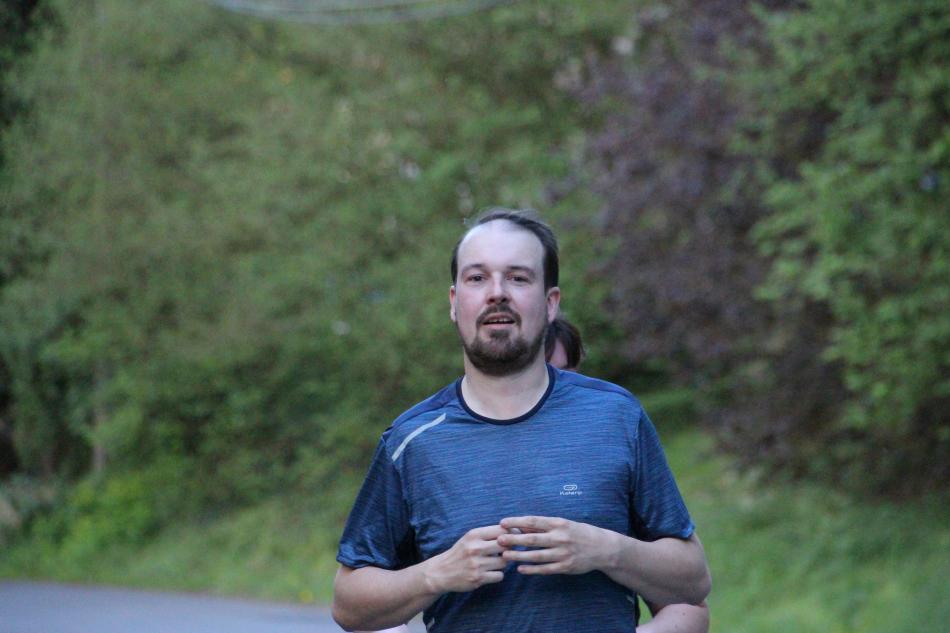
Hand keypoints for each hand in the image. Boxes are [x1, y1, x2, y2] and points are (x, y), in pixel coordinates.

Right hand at [422, 525, 507, 592]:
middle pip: (506, 545)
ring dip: (503, 563)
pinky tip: (489, 573)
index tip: (513, 537)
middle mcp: (475, 548)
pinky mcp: (478, 578)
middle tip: (505, 551)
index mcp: (474, 534)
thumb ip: (489, 534)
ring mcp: (477, 564)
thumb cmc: (460, 553)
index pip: (501, 530)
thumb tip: (514, 532)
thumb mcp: (470, 538)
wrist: (441, 572)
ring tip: (494, 562)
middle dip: (508, 548)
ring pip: (504, 562)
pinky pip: (500, 575)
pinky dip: (497, 575)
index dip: (511, 533)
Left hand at [498, 516, 613, 575]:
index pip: (533, 521)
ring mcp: (563, 553)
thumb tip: (521, 526)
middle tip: (499, 540)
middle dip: (514, 539)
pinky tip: (520, 569)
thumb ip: (542, 526)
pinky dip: (532, 569)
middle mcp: (560, 538)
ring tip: (505, 556)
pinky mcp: (565, 567)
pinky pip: (545, 569)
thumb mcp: (562, 524)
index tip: (502, 522)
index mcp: (558, 524)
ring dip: (519, 556)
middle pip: (532, 539)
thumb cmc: (578, 533)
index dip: (517, 522)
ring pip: (537, 556)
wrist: (602, 548)